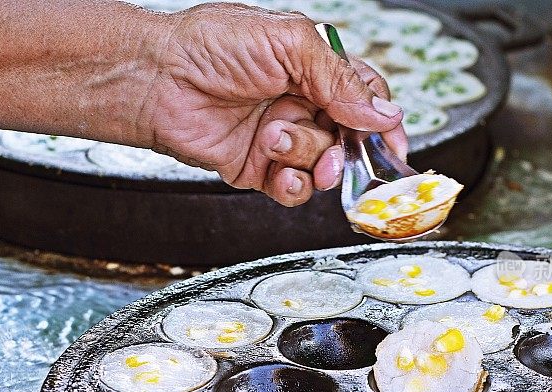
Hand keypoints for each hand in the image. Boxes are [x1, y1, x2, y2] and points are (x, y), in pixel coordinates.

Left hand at [144, 3, 407, 205]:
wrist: (157, 79)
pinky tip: (275, 169)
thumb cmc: (211, 46)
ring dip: (306, 159)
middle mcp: (301, 104)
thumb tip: (382, 112)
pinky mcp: (259, 168)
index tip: (393, 146)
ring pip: (321, 166)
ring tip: (275, 141)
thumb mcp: (289, 43)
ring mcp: (281, 138)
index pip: (365, 98)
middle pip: (349, 139)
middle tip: (334, 155)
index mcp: (314, 69)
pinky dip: (291, 185)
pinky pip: (292, 189)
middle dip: (345, 151)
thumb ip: (340, 78)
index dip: (383, 122)